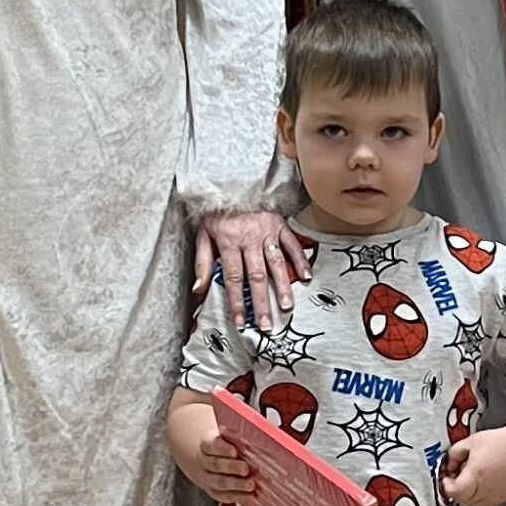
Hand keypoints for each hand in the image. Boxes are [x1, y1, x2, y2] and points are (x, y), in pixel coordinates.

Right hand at [182, 424, 259, 503]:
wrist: (208, 458)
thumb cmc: (226, 443)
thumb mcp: (230, 434)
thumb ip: (239, 435)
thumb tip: (259, 433)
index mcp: (207, 443)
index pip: (211, 445)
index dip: (222, 448)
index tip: (234, 451)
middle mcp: (204, 461)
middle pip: (214, 464)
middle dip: (231, 467)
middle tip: (246, 469)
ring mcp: (207, 478)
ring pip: (218, 483)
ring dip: (235, 484)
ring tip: (251, 484)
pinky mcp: (214, 491)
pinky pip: (224, 496)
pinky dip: (238, 497)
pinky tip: (250, 496)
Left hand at [194, 210, 310, 334]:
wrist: (232, 181)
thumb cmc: (217, 211)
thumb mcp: (203, 234)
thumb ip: (202, 262)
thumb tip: (199, 289)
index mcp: (229, 242)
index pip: (233, 278)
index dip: (237, 301)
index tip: (241, 321)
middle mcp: (249, 239)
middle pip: (256, 276)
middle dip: (261, 303)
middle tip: (266, 325)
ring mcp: (267, 232)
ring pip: (276, 263)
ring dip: (282, 287)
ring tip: (286, 307)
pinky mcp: (280, 224)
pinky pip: (292, 244)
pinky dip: (301, 260)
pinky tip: (306, 277)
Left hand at [441, 427, 505, 505]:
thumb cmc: (499, 443)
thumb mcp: (469, 442)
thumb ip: (453, 455)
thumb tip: (448, 467)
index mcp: (475, 474)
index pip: (454, 492)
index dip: (446, 485)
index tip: (446, 477)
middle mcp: (485, 488)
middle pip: (461, 499)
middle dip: (455, 488)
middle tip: (456, 476)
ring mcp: (495, 495)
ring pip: (472, 503)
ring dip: (467, 493)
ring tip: (472, 476)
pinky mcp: (502, 497)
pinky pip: (484, 502)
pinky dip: (479, 494)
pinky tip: (482, 480)